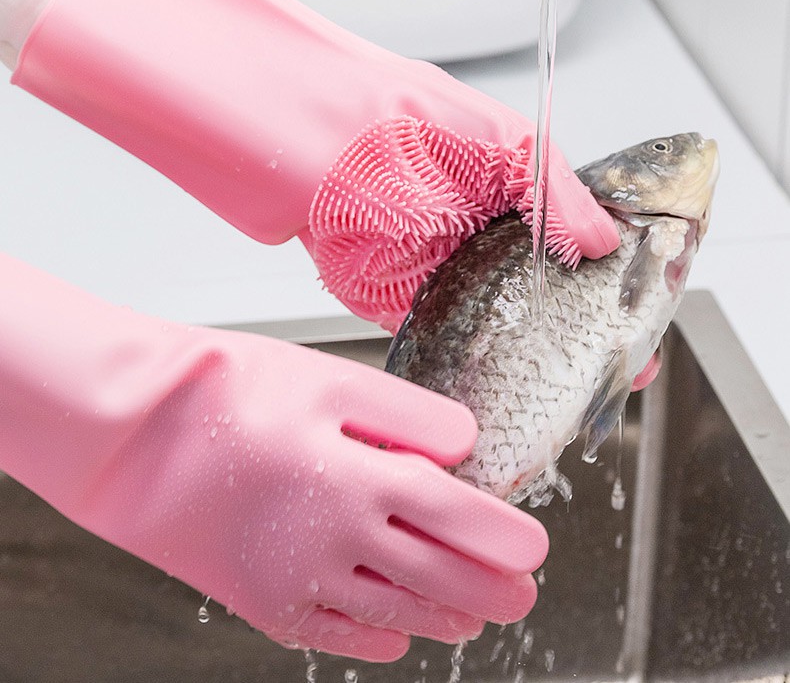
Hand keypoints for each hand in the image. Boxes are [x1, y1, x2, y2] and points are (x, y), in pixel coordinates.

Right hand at [0, 254, 547, 661]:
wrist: (134, 434)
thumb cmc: (230, 392)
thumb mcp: (331, 379)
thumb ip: (409, 413)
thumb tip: (465, 443)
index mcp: (364, 478)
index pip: (460, 518)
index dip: (505, 536)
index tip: (536, 547)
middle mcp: (341, 541)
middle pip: (439, 577)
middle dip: (490, 589)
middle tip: (522, 594)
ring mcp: (301, 581)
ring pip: (395, 612)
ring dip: (445, 617)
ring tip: (475, 618)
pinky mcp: (262, 603)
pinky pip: (337, 634)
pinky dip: (378, 638)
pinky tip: (396, 636)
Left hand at [12, 0, 618, 335]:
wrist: (300, 141)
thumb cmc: (391, 119)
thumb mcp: (495, 138)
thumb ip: (554, 190)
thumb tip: (605, 241)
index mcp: (511, 190)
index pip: (579, 245)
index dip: (614, 284)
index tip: (640, 323)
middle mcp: (480, 234)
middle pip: (545, 294)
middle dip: (579, 335)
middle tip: (615, 371)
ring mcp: (443, 272)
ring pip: (501, 326)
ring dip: (532, 360)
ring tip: (571, 397)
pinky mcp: (402, 302)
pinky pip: (448, 342)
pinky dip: (476, 368)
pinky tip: (505, 394)